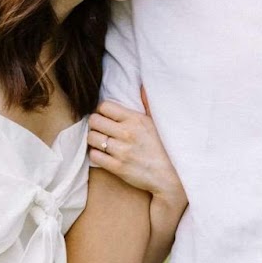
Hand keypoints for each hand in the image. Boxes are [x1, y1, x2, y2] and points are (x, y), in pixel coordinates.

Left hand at [87, 87, 185, 209]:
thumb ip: (147, 103)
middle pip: (94, 120)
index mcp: (136, 119)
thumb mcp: (156, 122)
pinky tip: (103, 154)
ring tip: (101, 141)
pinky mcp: (118, 167)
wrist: (170, 176)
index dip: (102, 111)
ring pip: (92, 138)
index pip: (104, 106)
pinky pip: (94, 156)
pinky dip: (96, 154)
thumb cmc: (163, 147)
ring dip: (93, 139)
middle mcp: (127, 133)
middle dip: (95, 124)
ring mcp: (121, 151)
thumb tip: (142, 86)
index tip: (106, 117)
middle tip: (101, 129)